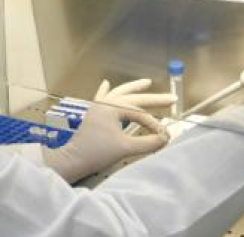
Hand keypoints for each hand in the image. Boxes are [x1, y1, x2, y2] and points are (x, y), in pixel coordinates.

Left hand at [43, 79, 173, 182]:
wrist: (72, 159)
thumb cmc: (96, 152)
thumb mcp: (126, 148)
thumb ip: (148, 142)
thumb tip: (165, 139)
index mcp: (113, 108)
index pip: (140, 114)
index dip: (154, 125)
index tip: (164, 136)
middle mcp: (105, 103)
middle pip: (133, 98)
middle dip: (153, 98)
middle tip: (171, 98)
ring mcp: (97, 107)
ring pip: (119, 93)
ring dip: (133, 88)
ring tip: (147, 82)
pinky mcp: (91, 114)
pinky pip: (101, 97)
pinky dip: (105, 90)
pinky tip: (105, 83)